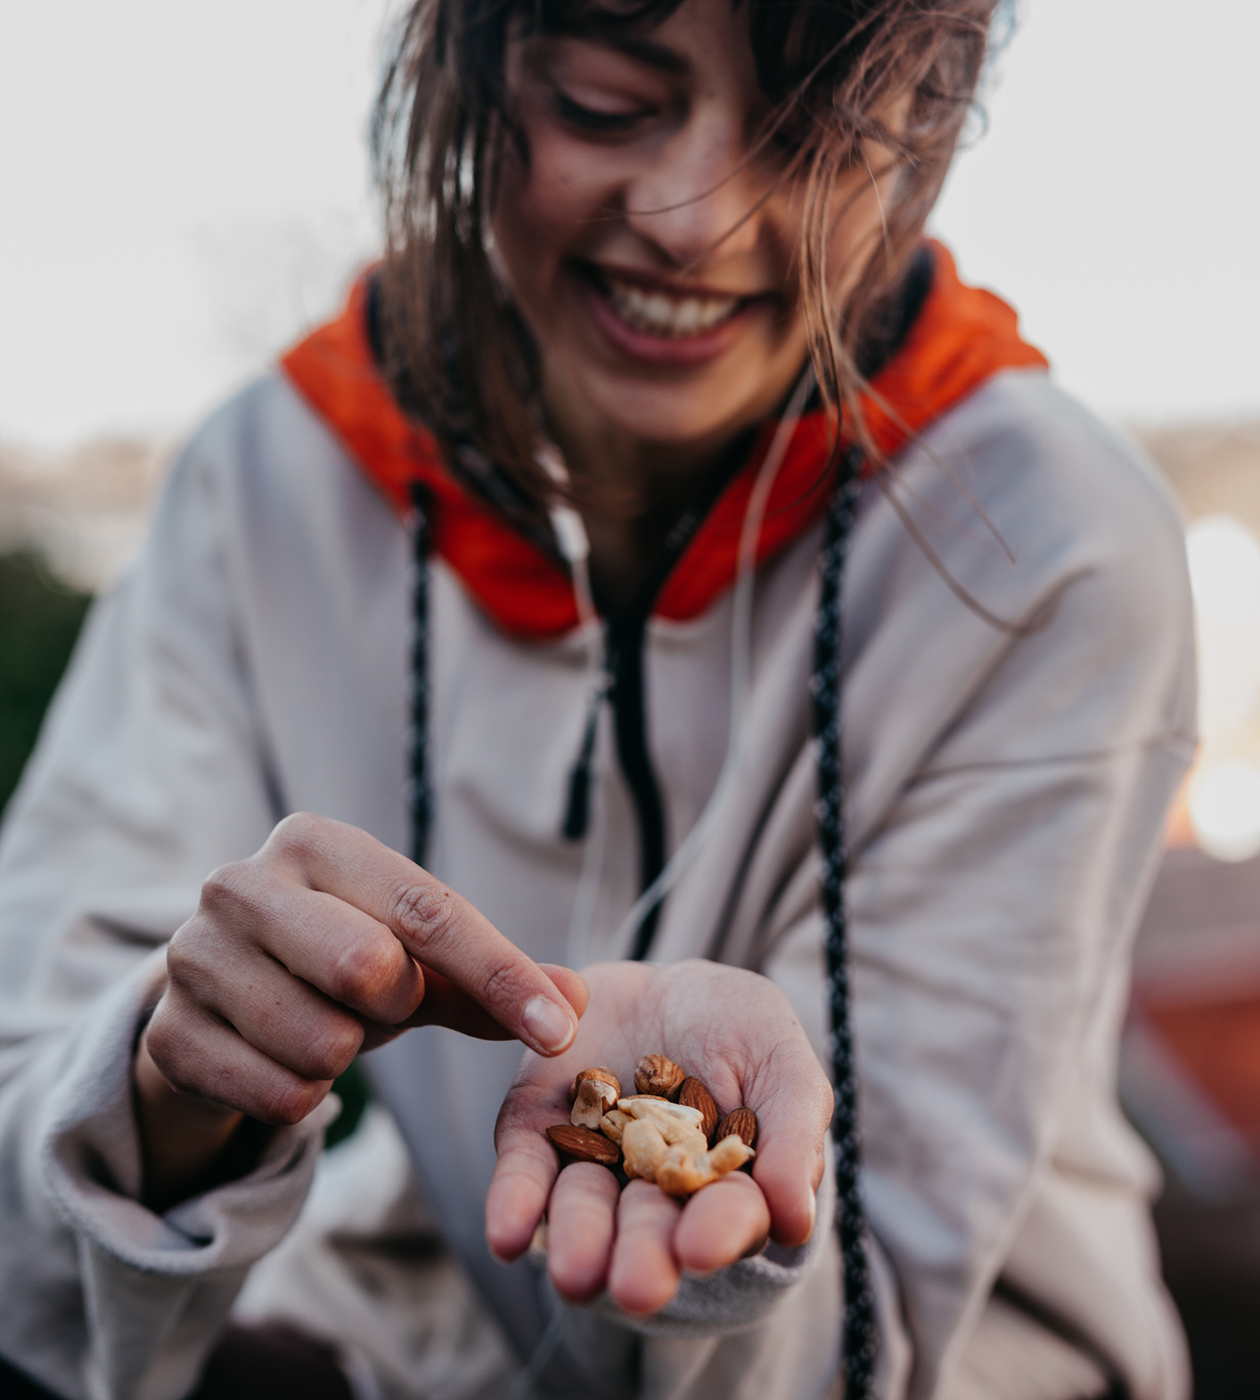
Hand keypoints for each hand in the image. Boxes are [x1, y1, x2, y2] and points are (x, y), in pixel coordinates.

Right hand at [136, 813, 587, 1204]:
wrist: (226, 1002)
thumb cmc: (339, 962)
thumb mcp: (419, 960)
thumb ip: (493, 978)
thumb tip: (580, 1002)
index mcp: (315, 842)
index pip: (426, 909)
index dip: (502, 974)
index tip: (560, 1032)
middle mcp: (241, 882)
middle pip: (368, 967)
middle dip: (396, 1006)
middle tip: (380, 1002)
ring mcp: (191, 956)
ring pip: (322, 1044)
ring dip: (347, 1056)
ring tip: (325, 1025)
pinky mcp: (168, 1035)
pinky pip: (279, 1096)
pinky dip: (304, 1096)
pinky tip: (284, 1061)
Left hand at [487, 959, 831, 1315]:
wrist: (662, 986)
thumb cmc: (739, 1031)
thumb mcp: (780, 1061)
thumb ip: (792, 1132)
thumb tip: (795, 1221)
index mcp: (722, 1190)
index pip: (725, 1218)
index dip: (716, 1234)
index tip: (699, 1248)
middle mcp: (653, 1194)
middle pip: (648, 1231)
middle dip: (642, 1258)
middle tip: (636, 1286)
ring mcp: (592, 1165)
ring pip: (583, 1211)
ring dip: (579, 1241)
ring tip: (574, 1272)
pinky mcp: (535, 1134)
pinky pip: (524, 1173)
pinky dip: (516, 1203)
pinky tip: (507, 1236)